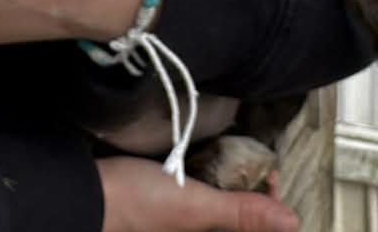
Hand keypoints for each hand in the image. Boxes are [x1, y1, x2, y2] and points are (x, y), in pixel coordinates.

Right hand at [98, 158, 297, 231]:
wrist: (84, 194)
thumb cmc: (138, 206)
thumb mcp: (193, 207)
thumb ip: (240, 213)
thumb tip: (293, 222)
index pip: (251, 230)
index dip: (269, 207)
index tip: (271, 175)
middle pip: (236, 217)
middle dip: (251, 192)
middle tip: (256, 161)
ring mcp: (179, 221)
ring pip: (218, 205)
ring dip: (230, 182)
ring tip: (236, 154)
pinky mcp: (165, 204)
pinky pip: (198, 194)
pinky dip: (207, 177)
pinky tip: (206, 156)